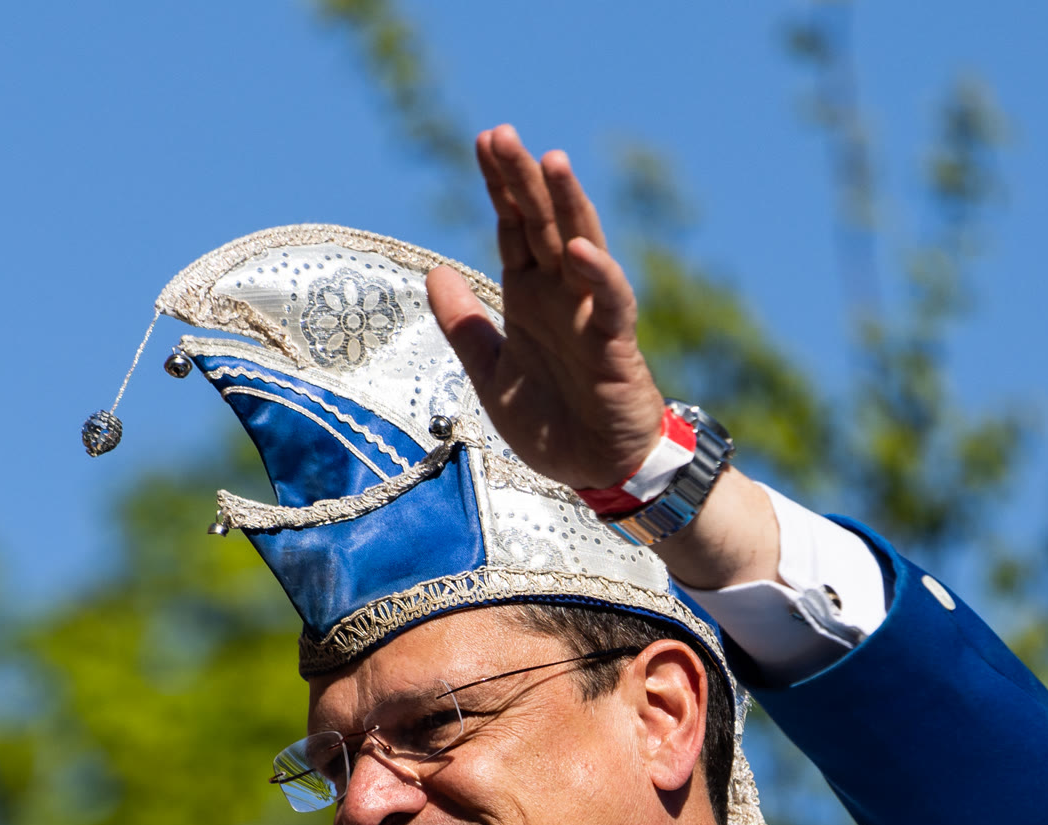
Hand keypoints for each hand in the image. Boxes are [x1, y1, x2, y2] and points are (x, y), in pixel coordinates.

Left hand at [425, 125, 662, 491]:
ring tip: (550, 161)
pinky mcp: (615, 344)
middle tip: (501, 134)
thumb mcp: (490, 373)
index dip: (500, 186)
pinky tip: (576, 248)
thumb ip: (465, 325)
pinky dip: (596, 274)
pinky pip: (610, 302)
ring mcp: (590, 314)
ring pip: (580, 245)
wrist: (594, 468)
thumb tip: (432, 273)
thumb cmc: (549, 421)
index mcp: (530, 296)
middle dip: (523, 179)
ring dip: (567, 204)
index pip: (513, 228)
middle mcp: (561, 294)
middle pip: (541, 223)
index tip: (483, 141)